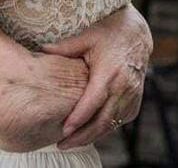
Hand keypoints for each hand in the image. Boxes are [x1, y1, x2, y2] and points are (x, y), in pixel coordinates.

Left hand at [41, 4, 150, 148]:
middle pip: (103, 120)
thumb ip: (65, 47)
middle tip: (62, 144)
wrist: (135, 33)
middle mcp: (124, 86)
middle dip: (83, 136)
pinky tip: (90, 132)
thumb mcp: (87, 36)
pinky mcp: (136, 100)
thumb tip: (41, 50)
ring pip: (112, 124)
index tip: (64, 130)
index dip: (79, 118)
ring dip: (93, 135)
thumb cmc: (108, 32)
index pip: (94, 102)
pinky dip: (105, 128)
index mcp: (110, 72)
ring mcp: (132, 95)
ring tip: (72, 142)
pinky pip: (120, 120)